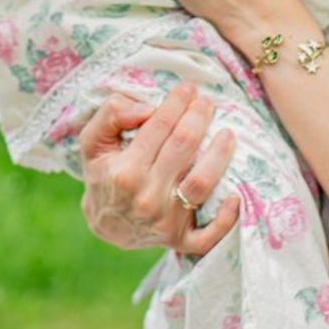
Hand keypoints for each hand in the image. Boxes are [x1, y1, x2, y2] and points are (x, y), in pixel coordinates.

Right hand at [79, 83, 238, 255]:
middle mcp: (146, 197)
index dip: (176, 103)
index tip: (187, 88)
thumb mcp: (92, 141)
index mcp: (125, 171)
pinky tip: (235, 194)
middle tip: (206, 101)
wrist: (105, 224)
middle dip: (198, 118)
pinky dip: (226, 218)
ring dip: (219, 155)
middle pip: (182, 147)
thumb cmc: (102, 174)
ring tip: (227, 133)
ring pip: (201, 183)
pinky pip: (208, 236)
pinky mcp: (179, 240)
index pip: (158, 127)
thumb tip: (147, 107)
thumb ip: (111, 115)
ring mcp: (165, 221)